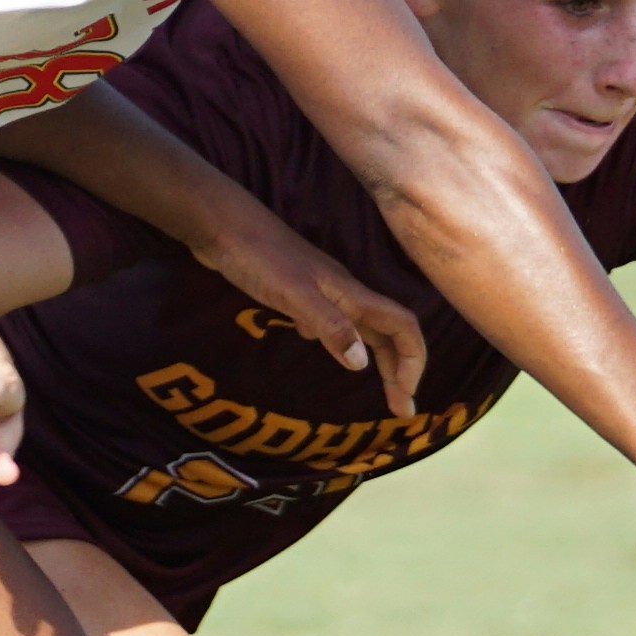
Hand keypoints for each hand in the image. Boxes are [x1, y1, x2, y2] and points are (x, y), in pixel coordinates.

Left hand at [219, 220, 427, 401]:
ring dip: (372, 358)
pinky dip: (336, 342)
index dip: (413, 361)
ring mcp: (320, 291)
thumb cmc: (259, 258)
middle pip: (386, 332)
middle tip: (399, 409)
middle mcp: (343, 293)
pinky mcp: (296, 292)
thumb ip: (330, 326)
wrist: (222, 226)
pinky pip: (329, 321)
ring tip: (376, 386)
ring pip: (360, 327)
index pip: (402, 327)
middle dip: (398, 369)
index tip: (404, 398)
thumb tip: (362, 365)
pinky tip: (321, 350)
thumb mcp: (295, 296)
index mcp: (351, 295)